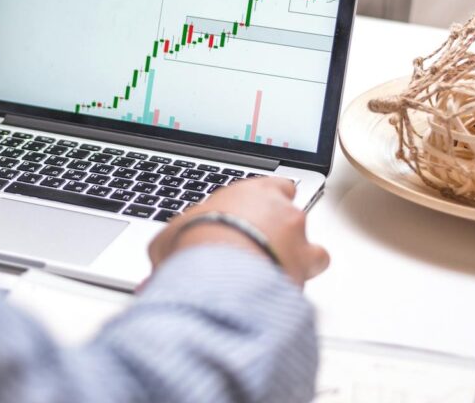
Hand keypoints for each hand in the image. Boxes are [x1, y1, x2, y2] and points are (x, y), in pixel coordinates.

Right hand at [148, 178, 328, 286]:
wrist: (217, 268)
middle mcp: (281, 208)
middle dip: (279, 234)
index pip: (274, 187)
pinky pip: (313, 269)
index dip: (266, 204)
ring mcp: (298, 235)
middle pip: (292, 215)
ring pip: (311, 243)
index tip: (257, 216)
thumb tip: (161, 261)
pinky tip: (285, 288)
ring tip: (272, 275)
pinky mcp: (307, 263)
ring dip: (296, 257)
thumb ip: (173, 245)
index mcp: (252, 190)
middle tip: (258, 251)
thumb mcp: (170, 240)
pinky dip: (301, 277)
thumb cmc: (195, 244)